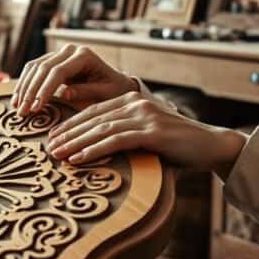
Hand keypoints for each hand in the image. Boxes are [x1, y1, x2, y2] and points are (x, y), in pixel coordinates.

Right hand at [11, 45, 137, 116]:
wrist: (116, 84)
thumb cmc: (113, 91)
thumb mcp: (105, 95)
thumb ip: (85, 92)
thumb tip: (63, 93)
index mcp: (84, 55)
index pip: (58, 71)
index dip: (44, 90)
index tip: (36, 108)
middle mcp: (70, 50)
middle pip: (43, 68)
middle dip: (30, 91)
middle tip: (22, 112)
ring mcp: (60, 53)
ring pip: (34, 67)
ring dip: (24, 88)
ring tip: (17, 108)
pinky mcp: (52, 60)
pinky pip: (33, 69)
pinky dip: (24, 84)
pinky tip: (18, 98)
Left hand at [46, 92, 247, 178]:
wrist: (212, 146)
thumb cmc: (176, 146)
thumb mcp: (145, 135)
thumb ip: (123, 136)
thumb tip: (94, 150)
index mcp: (130, 100)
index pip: (92, 111)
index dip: (70, 124)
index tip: (52, 137)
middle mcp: (135, 103)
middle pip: (91, 118)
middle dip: (67, 133)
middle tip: (47, 147)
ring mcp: (144, 115)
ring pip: (100, 128)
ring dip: (75, 142)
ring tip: (56, 154)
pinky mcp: (152, 131)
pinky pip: (115, 140)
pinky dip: (93, 149)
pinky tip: (78, 158)